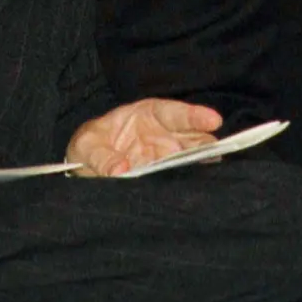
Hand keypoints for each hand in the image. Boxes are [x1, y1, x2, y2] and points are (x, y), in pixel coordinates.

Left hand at [66, 98, 222, 177]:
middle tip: (217, 154)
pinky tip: (197, 188)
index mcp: (146, 115)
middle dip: (205, 145)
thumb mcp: (87, 146)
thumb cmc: (89, 146)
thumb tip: (121, 170)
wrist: (84, 167)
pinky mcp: (164, 177)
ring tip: (210, 174)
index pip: (175, 113)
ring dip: (200, 165)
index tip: (214, 120)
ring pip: (192, 158)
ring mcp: (167, 157)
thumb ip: (102, 157)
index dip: (195, 116)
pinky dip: (188, 182)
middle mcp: (163, 135)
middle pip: (191, 137)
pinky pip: (179, 178)